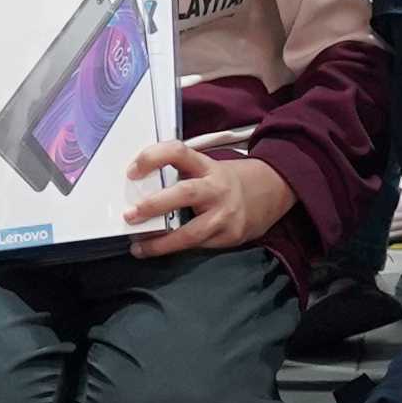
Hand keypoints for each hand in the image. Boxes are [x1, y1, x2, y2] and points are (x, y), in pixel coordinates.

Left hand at [128, 135, 294, 256]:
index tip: (132, 171)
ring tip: (139, 247)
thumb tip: (140, 188)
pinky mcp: (229, 237)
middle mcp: (216, 188)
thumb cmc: (226, 181)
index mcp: (207, 166)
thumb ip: (181, 175)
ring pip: (191, 233)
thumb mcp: (207, 169)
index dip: (154, 157)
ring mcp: (225, 215)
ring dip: (161, 243)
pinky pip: (198, 246)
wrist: (271, 192)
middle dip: (155, 205)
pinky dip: (176, 249)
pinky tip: (161, 249)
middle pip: (184, 193)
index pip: (178, 152)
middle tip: (130, 215)